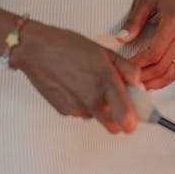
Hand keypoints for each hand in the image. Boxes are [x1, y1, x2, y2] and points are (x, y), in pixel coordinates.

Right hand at [12, 20, 141, 133]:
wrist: (36, 50)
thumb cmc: (70, 46)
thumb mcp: (105, 51)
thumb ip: (127, 69)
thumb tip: (138, 84)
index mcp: (106, 82)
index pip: (127, 118)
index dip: (134, 121)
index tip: (138, 117)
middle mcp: (92, 100)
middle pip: (114, 127)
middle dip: (118, 116)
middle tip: (116, 98)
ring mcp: (76, 108)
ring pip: (97, 118)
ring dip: (99, 107)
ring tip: (89, 83)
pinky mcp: (64, 111)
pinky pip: (81, 112)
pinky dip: (83, 103)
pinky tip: (75, 85)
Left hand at [117, 0, 174, 88]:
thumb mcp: (144, 1)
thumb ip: (133, 21)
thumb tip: (121, 39)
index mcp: (172, 23)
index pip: (154, 53)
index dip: (138, 64)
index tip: (123, 67)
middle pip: (163, 66)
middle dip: (144, 77)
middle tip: (126, 80)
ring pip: (172, 72)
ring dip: (155, 82)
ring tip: (138, 86)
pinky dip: (164, 79)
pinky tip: (150, 81)